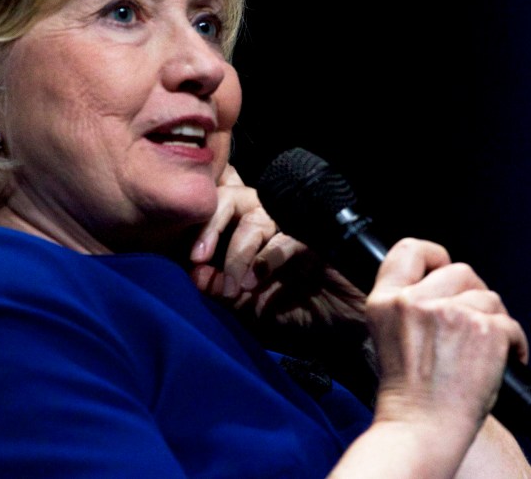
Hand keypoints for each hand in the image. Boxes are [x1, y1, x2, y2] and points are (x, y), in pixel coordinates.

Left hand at [189, 165, 364, 333]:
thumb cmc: (293, 313)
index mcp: (245, 232)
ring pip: (258, 219)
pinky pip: (288, 238)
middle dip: (211, 227)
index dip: (198, 229)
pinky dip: (269, 258)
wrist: (340, 330)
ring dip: (238, 252)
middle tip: (199, 260)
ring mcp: (291, 227)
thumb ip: (223, 293)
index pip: (215, 211)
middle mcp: (267, 223)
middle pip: (232, 200)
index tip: (190, 260)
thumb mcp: (248, 308)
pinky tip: (257, 280)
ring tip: (233, 286)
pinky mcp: (316, 238)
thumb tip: (197, 277)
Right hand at [367, 238, 528, 448]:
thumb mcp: (387, 334)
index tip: (443, 267)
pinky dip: (514, 344)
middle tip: (472, 323)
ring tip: (484, 349)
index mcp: (385, 301)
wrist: (421, 427)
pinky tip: (502, 362)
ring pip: (489, 297)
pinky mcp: (484, 330)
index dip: (434, 255)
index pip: (409, 249)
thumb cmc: (408, 393)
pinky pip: (511, 324)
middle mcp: (415, 301)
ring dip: (494, 321)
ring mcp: (450, 313)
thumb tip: (443, 284)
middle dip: (473, 294)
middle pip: (461, 270)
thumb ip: (407, 304)